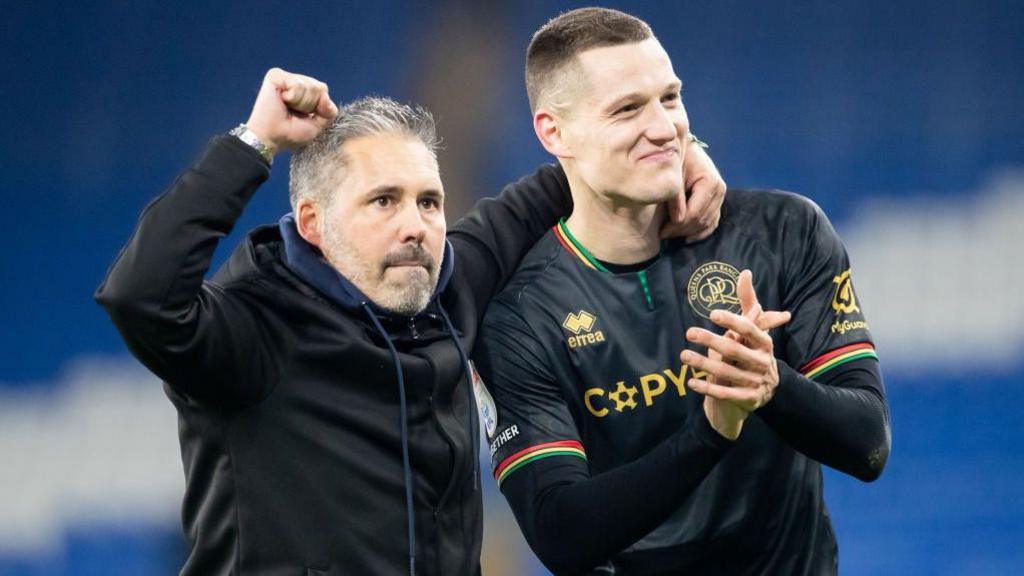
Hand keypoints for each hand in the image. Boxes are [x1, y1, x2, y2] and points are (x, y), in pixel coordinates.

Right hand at [245, 68, 338, 157]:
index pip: (323, 90)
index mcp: (304, 90)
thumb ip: (329, 111)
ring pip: (310, 86)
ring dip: (301, 103)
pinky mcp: (275, 75)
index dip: (318, 107)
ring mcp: (285, 77)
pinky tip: (282, 101)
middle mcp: (294, 80)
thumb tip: (325, 95)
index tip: (303, 116)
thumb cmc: (290, 133)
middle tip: (293, 113)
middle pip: (319, 87)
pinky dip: (293, 97)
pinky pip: (297, 84)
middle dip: (310, 105)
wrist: (271, 138)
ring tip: (287, 107)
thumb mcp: (317, 124)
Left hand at [660, 137, 725, 241]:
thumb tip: (677, 220)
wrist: (685, 147)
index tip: (662, 231)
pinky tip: (687, 238)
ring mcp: (721, 196)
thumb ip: (675, 196)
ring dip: (689, 232)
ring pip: (707, 223)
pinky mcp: (718, 200)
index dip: (678, 225)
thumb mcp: (674, 174)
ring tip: (671, 234)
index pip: (695, 212)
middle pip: (701, 220)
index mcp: (710, 182)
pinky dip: (701, 232)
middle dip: (681, 230)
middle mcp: (719, 190)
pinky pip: (712, 221)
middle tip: (663, 234)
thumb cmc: (677, 158)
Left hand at [682, 271, 786, 413]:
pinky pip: (726, 394)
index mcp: (765, 343)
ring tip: (684, 355)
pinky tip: (692, 381)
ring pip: (727, 372)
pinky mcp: (748, 399)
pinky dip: (708, 387)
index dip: (732, 321)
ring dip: (704, 364)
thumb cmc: (753, 350)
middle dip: (711, 341)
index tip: (712, 314)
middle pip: (734, 351)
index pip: (749, 329)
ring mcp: (756, 382)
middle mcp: (763, 362)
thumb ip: (748, 302)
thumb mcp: (753, 328)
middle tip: (689, 332)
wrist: (766, 388)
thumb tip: (745, 273)